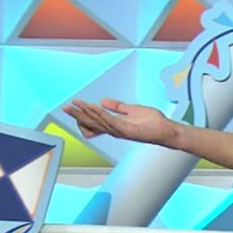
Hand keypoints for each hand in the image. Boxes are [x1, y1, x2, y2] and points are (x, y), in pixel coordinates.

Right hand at [63, 98, 178, 146]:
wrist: (167, 129)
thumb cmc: (153, 122)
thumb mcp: (133, 110)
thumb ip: (118, 106)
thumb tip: (103, 101)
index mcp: (115, 124)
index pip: (95, 120)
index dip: (83, 114)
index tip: (73, 105)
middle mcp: (115, 129)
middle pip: (92, 122)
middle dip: (78, 114)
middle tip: (66, 107)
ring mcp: (120, 131)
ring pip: (98, 122)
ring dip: (86, 113)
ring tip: (75, 105)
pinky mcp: (127, 130)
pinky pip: (111, 121)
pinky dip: (101, 114)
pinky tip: (93, 107)